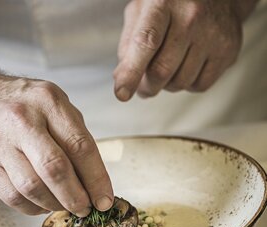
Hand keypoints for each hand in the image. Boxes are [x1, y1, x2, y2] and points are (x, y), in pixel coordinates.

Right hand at [0, 72, 113, 215]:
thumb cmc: (21, 103)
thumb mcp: (53, 104)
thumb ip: (74, 135)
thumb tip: (94, 177)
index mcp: (49, 103)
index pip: (80, 146)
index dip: (97, 178)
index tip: (105, 198)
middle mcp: (23, 121)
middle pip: (56, 169)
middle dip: (77, 197)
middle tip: (87, 208)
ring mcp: (0, 143)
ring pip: (33, 187)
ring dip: (56, 204)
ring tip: (65, 205)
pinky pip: (13, 196)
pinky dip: (33, 207)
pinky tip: (43, 204)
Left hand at [114, 0, 255, 99]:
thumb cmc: (170, 7)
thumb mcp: (142, 13)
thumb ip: (128, 45)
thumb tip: (121, 80)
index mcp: (162, 3)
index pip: (145, 43)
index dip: (131, 72)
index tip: (122, 94)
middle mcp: (191, 16)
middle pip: (161, 71)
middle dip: (147, 87)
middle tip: (143, 86)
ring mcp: (213, 34)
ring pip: (180, 83)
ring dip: (167, 84)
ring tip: (169, 65)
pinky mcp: (228, 50)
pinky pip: (199, 86)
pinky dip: (188, 84)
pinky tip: (187, 65)